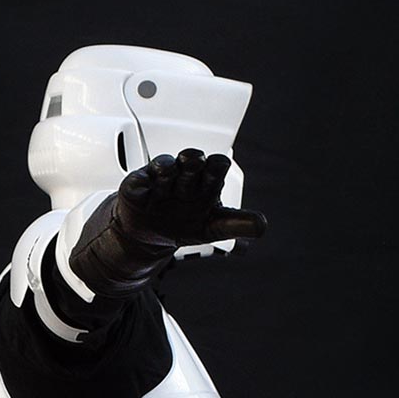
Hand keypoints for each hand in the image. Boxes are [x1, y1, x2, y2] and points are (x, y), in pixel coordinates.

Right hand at [114, 150, 265, 249]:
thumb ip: (238, 224)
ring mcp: (161, 180)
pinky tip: (145, 188)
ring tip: (167, 174)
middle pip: (192, 160)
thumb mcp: (214, 227)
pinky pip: (137, 181)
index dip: (216, 168)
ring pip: (165, 166)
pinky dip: (141, 183)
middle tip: (193, 165)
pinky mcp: (137, 187)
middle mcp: (185, 176)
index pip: (217, 165)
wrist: (150, 237)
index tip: (213, 177)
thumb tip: (262, 226)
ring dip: (167, 168)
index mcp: (206, 181)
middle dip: (193, 161)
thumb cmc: (185, 223)